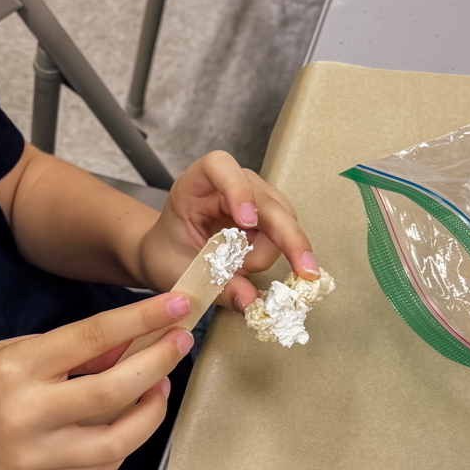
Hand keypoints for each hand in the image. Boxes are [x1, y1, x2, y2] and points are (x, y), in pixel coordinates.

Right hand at [0, 292, 194, 469]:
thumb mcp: (20, 350)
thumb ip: (76, 352)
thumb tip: (137, 342)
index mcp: (17, 368)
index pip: (92, 337)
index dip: (141, 320)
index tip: (179, 305)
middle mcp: (25, 415)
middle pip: (111, 393)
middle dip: (157, 365)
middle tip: (180, 345)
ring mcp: (33, 458)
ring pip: (116, 443)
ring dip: (150, 413)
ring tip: (159, 388)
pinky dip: (124, 444)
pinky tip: (129, 423)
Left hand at [135, 150, 317, 313]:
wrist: (167, 252)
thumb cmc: (166, 253)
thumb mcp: (180, 272)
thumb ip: (215, 286)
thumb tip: (251, 302)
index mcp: (195, 184)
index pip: (220, 167)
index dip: (238, 189)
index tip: (247, 221)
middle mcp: (228, 182)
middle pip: (266, 199)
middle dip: (286, 236)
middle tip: (303, 270)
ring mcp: (252, 195)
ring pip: (283, 217)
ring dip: (275, 250)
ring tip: (243, 270)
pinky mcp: (266, 213)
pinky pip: (285, 230)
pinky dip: (281, 253)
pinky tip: (257, 266)